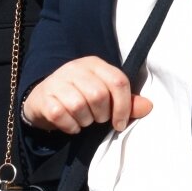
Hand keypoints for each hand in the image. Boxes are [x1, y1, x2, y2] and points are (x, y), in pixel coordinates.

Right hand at [21, 56, 153, 133]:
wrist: (43, 99)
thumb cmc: (80, 96)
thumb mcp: (104, 94)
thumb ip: (126, 101)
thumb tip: (149, 107)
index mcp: (95, 64)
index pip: (118, 81)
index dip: (123, 106)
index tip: (120, 123)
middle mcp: (75, 68)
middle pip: (98, 95)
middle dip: (102, 115)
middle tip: (98, 119)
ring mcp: (57, 81)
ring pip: (78, 105)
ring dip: (85, 121)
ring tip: (84, 121)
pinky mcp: (44, 98)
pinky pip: (60, 115)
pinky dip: (70, 126)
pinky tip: (72, 126)